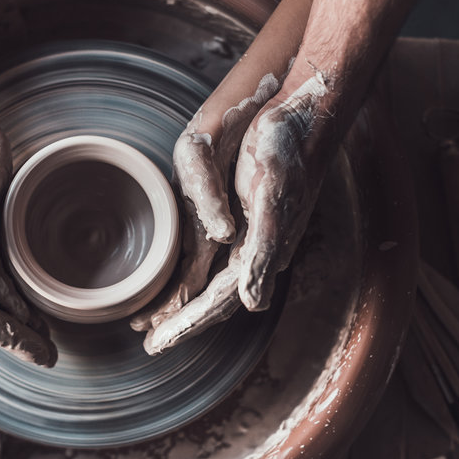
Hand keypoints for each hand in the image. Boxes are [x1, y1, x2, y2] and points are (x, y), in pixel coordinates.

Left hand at [136, 0, 449, 352]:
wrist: (308, 112)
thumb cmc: (288, 147)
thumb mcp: (275, 193)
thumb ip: (265, 250)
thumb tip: (252, 306)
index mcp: (260, 250)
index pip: (219, 303)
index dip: (187, 326)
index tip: (156, 346)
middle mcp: (256, 250)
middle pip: (215, 301)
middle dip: (183, 325)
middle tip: (150, 345)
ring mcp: (253, 236)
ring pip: (213, 283)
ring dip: (186, 306)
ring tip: (157, 323)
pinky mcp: (249, 218)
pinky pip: (217, 259)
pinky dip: (196, 277)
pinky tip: (185, 280)